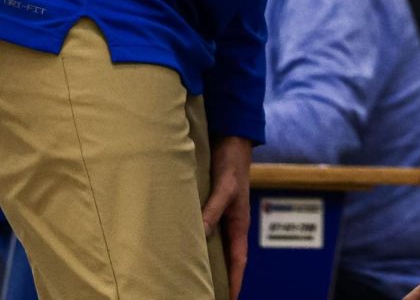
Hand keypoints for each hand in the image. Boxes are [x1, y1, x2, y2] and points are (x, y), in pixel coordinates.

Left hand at [202, 136, 251, 299]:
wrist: (231, 136)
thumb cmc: (232, 162)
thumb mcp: (225, 186)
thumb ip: (213, 208)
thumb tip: (200, 234)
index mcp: (239, 222)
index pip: (238, 260)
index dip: (234, 282)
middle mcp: (230, 222)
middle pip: (225, 257)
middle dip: (218, 277)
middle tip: (203, 294)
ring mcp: (220, 214)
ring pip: (212, 244)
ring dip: (204, 260)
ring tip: (189, 278)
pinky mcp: (209, 205)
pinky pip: (203, 229)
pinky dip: (194, 241)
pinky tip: (180, 246)